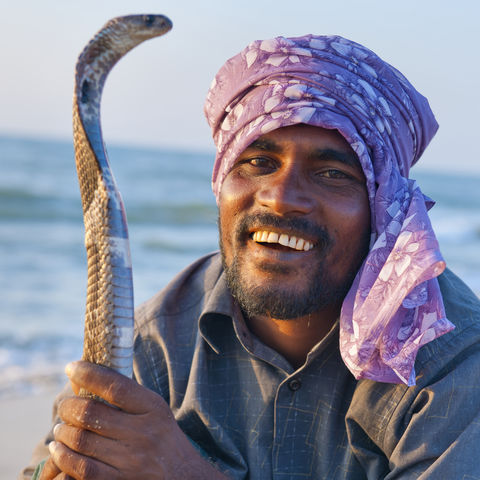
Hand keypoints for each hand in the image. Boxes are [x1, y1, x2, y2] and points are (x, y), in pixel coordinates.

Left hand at [41, 360, 226, 479]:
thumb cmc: (163, 438)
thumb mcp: (154, 411)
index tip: (71, 367)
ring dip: (63, 432)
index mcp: (153, 408)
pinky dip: (64, 457)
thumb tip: (83, 379)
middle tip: (65, 406)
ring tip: (61, 428)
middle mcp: (143, 433)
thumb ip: (125, 396)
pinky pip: (82, 469)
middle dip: (69, 407)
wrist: (184, 477)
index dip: (88, 374)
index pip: (115, 386)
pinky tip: (59, 450)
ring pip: (81, 441)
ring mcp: (132, 461)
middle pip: (91, 413)